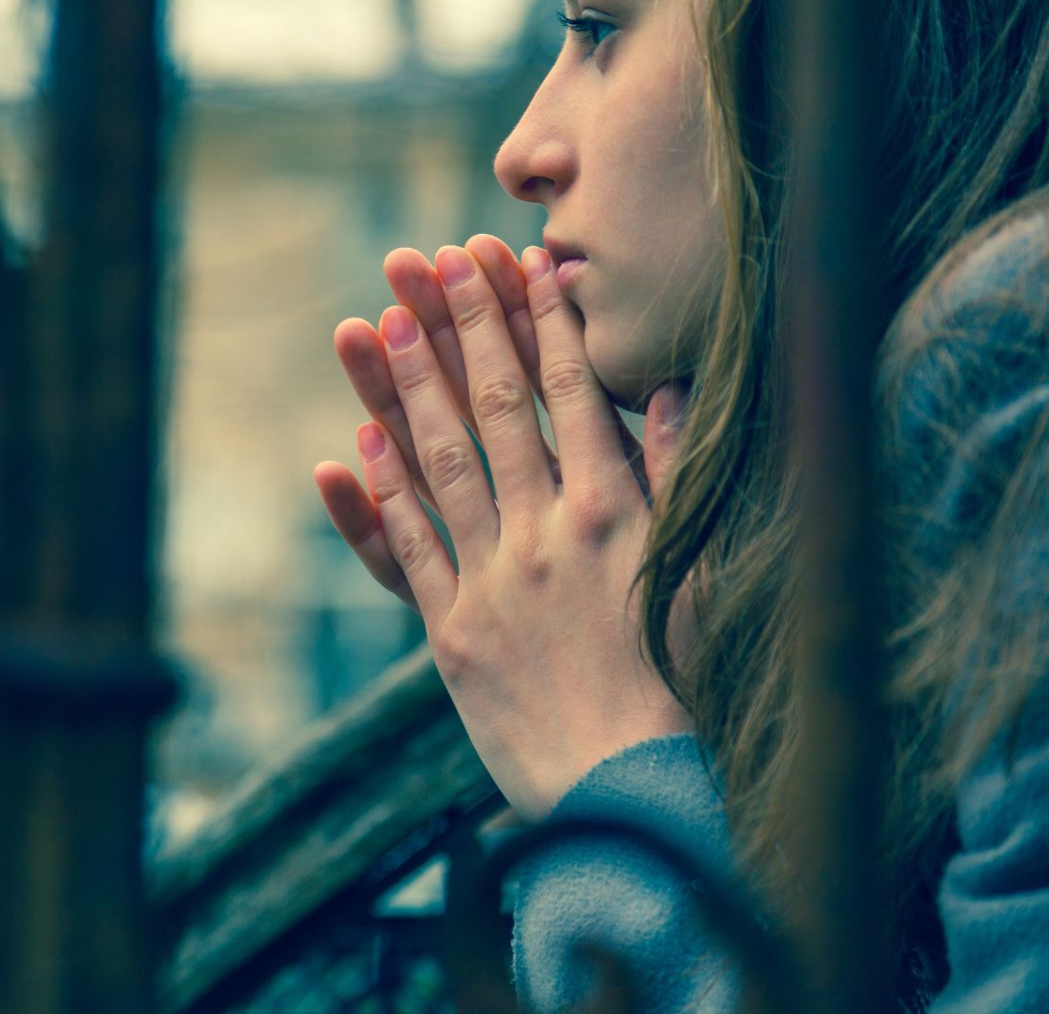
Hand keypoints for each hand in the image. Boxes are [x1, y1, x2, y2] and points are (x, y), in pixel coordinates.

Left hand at [312, 237, 693, 819]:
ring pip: (439, 462)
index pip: (571, 390)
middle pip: (496, 407)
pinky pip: (405, 551)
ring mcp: (491, 579)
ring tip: (380, 321)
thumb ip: (676, 473)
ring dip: (407, 387)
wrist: (632, 789)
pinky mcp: (450, 633)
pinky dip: (376, 497)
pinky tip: (353, 446)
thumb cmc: (679, 680)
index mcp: (613, 510)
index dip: (539, 319)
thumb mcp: (695, 567)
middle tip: (430, 258)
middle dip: (462, 325)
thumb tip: (671, 387)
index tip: (515, 259)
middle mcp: (546, 530)